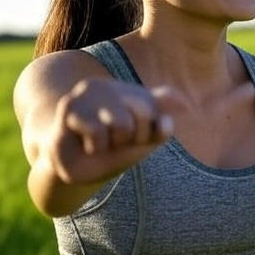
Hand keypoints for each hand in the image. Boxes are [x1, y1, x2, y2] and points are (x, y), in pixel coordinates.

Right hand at [44, 78, 187, 184]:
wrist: (71, 167)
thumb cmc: (110, 151)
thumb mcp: (143, 140)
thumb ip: (161, 122)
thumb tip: (185, 103)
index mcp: (128, 92)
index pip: (158, 110)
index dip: (152, 133)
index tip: (137, 139)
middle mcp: (108, 86)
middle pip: (145, 112)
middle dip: (134, 138)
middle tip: (116, 143)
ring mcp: (88, 93)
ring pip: (123, 123)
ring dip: (113, 144)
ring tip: (100, 143)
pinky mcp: (70, 106)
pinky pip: (98, 132)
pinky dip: (96, 147)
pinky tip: (87, 145)